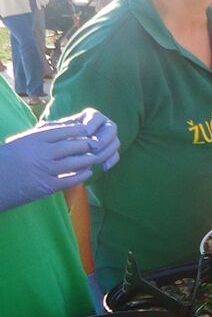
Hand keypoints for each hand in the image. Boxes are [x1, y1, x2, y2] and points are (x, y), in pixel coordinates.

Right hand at [0, 109, 119, 211]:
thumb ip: (39, 137)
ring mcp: (45, 170)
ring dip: (88, 160)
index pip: (63, 131)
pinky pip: (70, 179)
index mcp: (34, 139)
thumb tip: (62, 131)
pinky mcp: (46, 186)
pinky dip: (81, 176)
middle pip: (73, 146)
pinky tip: (88, 173)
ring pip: (75, 162)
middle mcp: (42, 153)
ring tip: (95, 157)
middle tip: (97, 144)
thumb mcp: (20, 142)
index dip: (78, 130)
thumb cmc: (4, 160)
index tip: (88, 130)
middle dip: (87, 145)